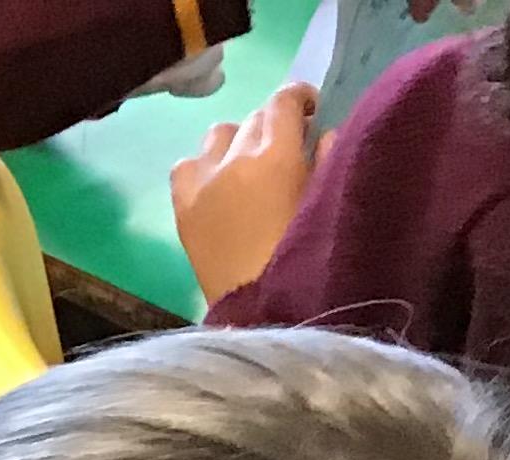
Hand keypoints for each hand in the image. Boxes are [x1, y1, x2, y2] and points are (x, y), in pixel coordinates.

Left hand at [170, 82, 316, 306]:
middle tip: (287, 149)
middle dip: (273, 126)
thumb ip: (328, 159)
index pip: (284, 101)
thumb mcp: (328, 202)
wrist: (264, 312)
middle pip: (255, 118)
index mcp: (276, 154)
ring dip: (237, 142)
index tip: (310, 111)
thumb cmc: (308, 258)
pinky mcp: (182, 208)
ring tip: (250, 167)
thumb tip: (322, 133)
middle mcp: (234, 158)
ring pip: (219, 135)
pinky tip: (215, 185)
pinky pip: (185, 165)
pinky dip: (202, 166)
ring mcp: (203, 181)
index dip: (299, 98)